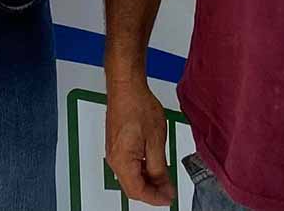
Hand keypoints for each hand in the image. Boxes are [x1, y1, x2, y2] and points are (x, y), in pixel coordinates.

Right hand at [105, 80, 175, 206]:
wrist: (126, 86)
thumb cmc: (138, 106)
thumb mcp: (156, 140)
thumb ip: (159, 168)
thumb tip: (164, 187)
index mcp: (122, 162)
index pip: (138, 192)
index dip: (156, 199)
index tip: (170, 198)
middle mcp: (114, 160)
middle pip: (132, 187)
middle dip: (152, 191)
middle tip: (170, 189)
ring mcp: (113, 152)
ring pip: (130, 176)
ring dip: (148, 180)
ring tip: (165, 176)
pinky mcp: (116, 144)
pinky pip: (128, 165)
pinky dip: (142, 169)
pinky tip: (153, 163)